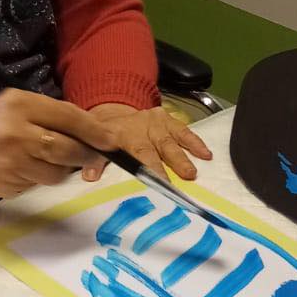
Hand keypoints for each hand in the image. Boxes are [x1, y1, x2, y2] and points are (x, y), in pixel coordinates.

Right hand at [0, 89, 119, 197]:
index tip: (111, 142)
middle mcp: (17, 134)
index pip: (69, 118)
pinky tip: (22, 167)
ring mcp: (11, 164)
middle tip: (90, 156)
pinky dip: (36, 177)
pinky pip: (36, 185)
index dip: (94, 132)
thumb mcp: (18, 104)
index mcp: (21, 106)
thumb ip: (52, 115)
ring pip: (55, 174)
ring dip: (58, 169)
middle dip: (84, 155)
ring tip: (43, 158)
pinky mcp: (7, 186)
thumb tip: (93, 134)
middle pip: (67, 150)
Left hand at [81, 103, 211, 182]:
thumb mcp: (95, 145)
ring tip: (196, 170)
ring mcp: (158, 124)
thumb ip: (95, 162)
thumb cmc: (107, 136)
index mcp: (125, 136)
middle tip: (188, 175)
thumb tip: (89, 177)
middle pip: (162, 147)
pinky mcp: (169, 120)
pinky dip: (196, 142)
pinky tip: (206, 154)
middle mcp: (144, 128)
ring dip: (187, 154)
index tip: (162, 182)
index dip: (152, 168)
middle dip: (175, 162)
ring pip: (174, 139)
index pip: (141, 154)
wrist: (115, 114)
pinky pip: (184, 131)